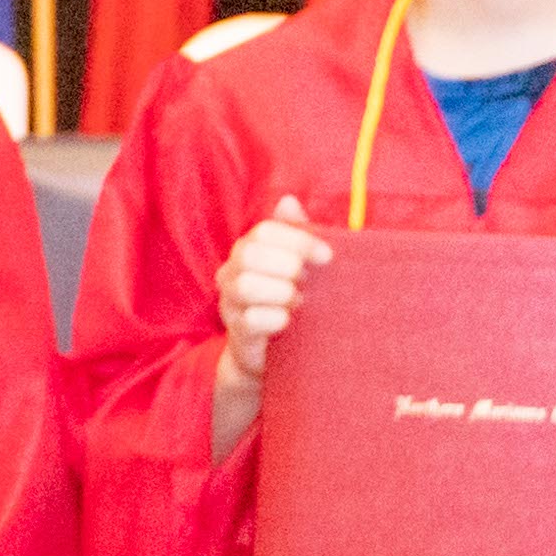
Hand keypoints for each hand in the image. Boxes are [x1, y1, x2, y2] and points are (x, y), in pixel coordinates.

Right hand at [211, 194, 327, 449]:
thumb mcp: (299, 265)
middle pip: (248, 255)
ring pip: (244, 286)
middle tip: (307, 282)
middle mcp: (230, 273)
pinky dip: (277, 319)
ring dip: (280, 293)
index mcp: (247, 251)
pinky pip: (251, 320)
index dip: (297, 240)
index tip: (327, 256)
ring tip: (299, 303)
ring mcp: (229, 304)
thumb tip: (287, 200)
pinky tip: (290, 323)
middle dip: (286, 266)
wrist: (276, 355)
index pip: (263, 232)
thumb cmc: (292, 301)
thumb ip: (296, 234)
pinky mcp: (236, 333)